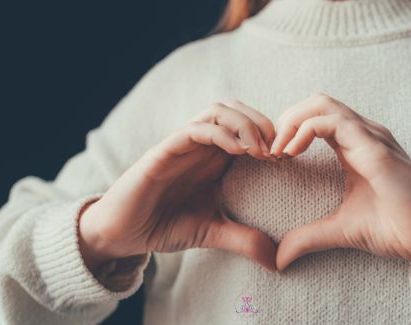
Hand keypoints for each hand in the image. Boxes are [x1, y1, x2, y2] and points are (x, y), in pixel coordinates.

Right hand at [79, 100, 277, 272]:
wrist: (125, 233)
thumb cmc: (165, 225)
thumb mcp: (212, 232)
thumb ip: (243, 240)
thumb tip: (277, 261)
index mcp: (215, 158)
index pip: (248, 127)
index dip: (271, 135)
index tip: (285, 159)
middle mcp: (201, 147)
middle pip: (236, 110)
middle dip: (262, 123)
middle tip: (275, 152)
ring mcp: (183, 146)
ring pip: (217, 111)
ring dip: (244, 124)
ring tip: (260, 150)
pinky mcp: (164, 151)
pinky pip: (194, 130)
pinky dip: (220, 134)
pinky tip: (238, 151)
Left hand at [272, 94, 410, 271]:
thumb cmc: (395, 227)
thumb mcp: (339, 229)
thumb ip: (308, 236)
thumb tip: (279, 257)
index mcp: (353, 145)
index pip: (314, 118)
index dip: (288, 131)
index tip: (272, 158)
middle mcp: (361, 134)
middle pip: (315, 102)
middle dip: (286, 120)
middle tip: (270, 150)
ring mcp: (369, 136)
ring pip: (321, 104)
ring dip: (291, 122)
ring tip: (277, 151)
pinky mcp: (375, 147)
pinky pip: (333, 121)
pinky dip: (305, 130)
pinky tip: (291, 153)